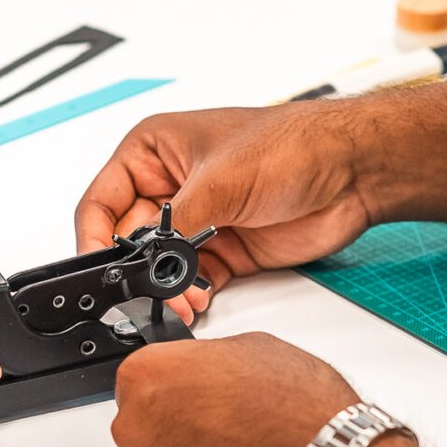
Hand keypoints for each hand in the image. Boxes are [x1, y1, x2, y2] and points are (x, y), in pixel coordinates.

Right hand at [76, 103, 375, 317]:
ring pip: (158, 267)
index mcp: (154, 151)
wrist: (353, 172)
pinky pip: (191, 281)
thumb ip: (175, 224)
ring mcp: (198, 220)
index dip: (93, 237)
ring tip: (179, 299)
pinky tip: (196, 301)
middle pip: (128, 240)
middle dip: (135, 270)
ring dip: (163, 288)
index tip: (99, 269)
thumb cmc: (294, 145)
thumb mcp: (221, 179)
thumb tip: (144, 259)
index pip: (101, 201)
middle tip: (145, 292)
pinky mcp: (224, 250)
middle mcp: (171, 186)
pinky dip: (190, 296)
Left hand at [111, 332, 356, 446]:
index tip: (198, 388)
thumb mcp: (254, 348)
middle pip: (147, 422)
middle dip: (179, 421)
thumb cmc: (297, 410)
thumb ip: (210, 360)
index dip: (178, 381)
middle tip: (226, 420)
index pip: (144, 375)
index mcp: (148, 378)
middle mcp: (138, 431)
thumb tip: (208, 371)